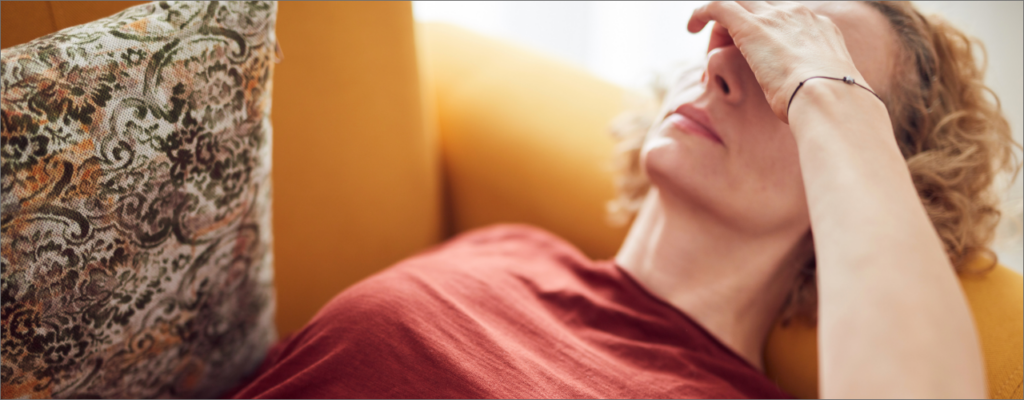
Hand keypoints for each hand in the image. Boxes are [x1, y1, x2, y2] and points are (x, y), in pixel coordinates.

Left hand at [688, 1, 865, 123]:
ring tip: (708, 41)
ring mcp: (775, 18)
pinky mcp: (750, 27)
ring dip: (722, 21)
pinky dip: (702, 12)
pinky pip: (718, 6)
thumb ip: (816, 89)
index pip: (786, 19)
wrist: (829, 97)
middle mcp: (798, 15)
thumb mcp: (828, 94)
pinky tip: (691, 28)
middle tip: (727, 47)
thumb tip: (809, 105)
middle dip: (744, 23)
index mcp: (820, 29)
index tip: (758, 55)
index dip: (767, 33)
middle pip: (761, 7)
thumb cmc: (830, 107)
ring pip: (739, 3)